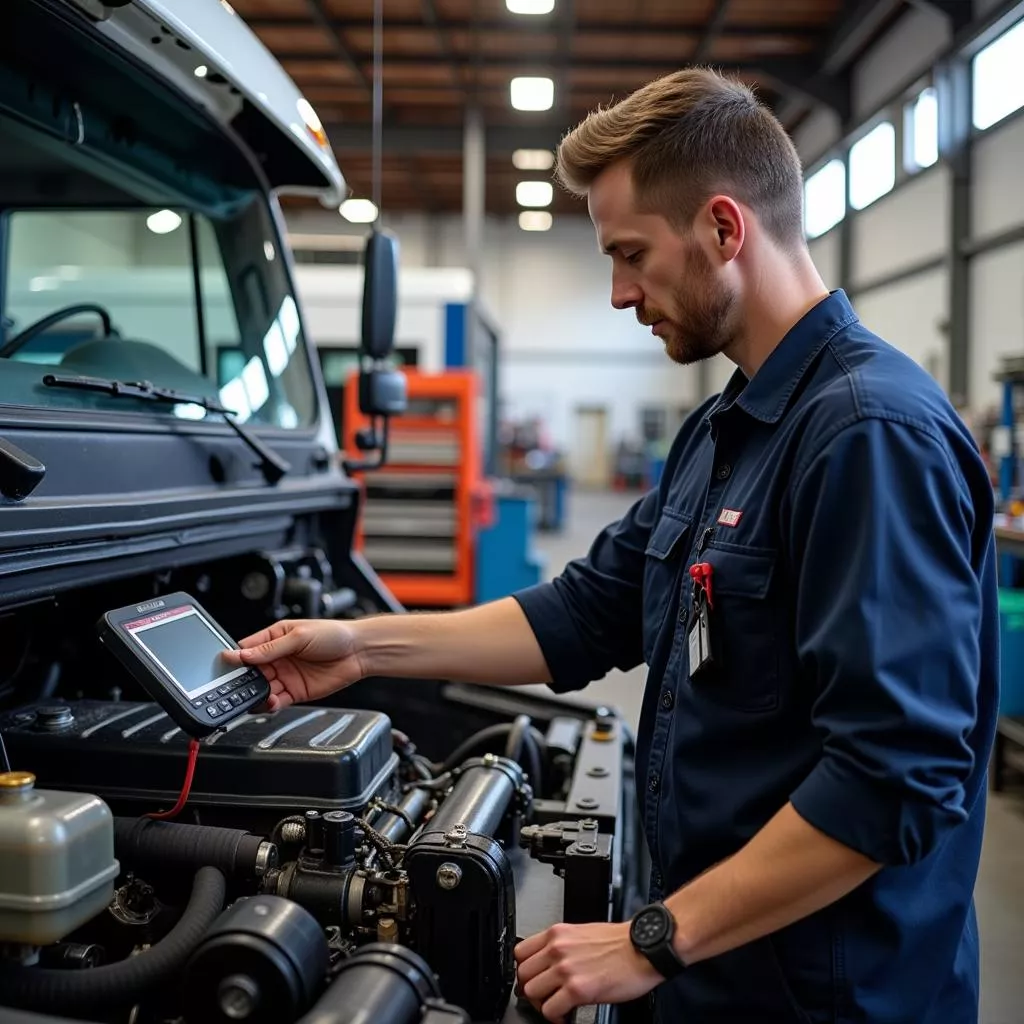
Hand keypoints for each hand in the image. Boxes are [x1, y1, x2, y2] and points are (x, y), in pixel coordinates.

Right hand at [222, 619, 364, 710]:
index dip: (235, 659)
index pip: (247, 650)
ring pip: (261, 689)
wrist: (360, 651)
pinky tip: (270, 701)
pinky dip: (270, 704)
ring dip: (256, 694)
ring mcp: (286, 676)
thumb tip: (242, 654)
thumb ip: (271, 648)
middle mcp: (277, 658)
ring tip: (256, 695)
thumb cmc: (334, 635)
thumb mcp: (300, 636)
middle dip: (242, 681)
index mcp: (275, 638)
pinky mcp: (296, 692)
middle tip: (235, 687)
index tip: (225, 667)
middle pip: (251, 673)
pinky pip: (277, 701)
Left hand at [514, 922, 661, 1021]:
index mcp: (558, 933)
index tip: (533, 978)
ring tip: (556, 1006)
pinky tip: (566, 1014)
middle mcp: (558, 949)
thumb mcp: (582, 932)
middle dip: (532, 989)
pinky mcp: (577, 989)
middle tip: (545, 996)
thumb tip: (550, 961)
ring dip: (542, 1004)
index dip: (526, 970)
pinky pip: (550, 1009)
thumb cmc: (620, 942)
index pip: (520, 952)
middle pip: (523, 974)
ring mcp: (566, 969)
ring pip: (532, 992)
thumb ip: (562, 945)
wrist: (643, 948)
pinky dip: (555, 1017)